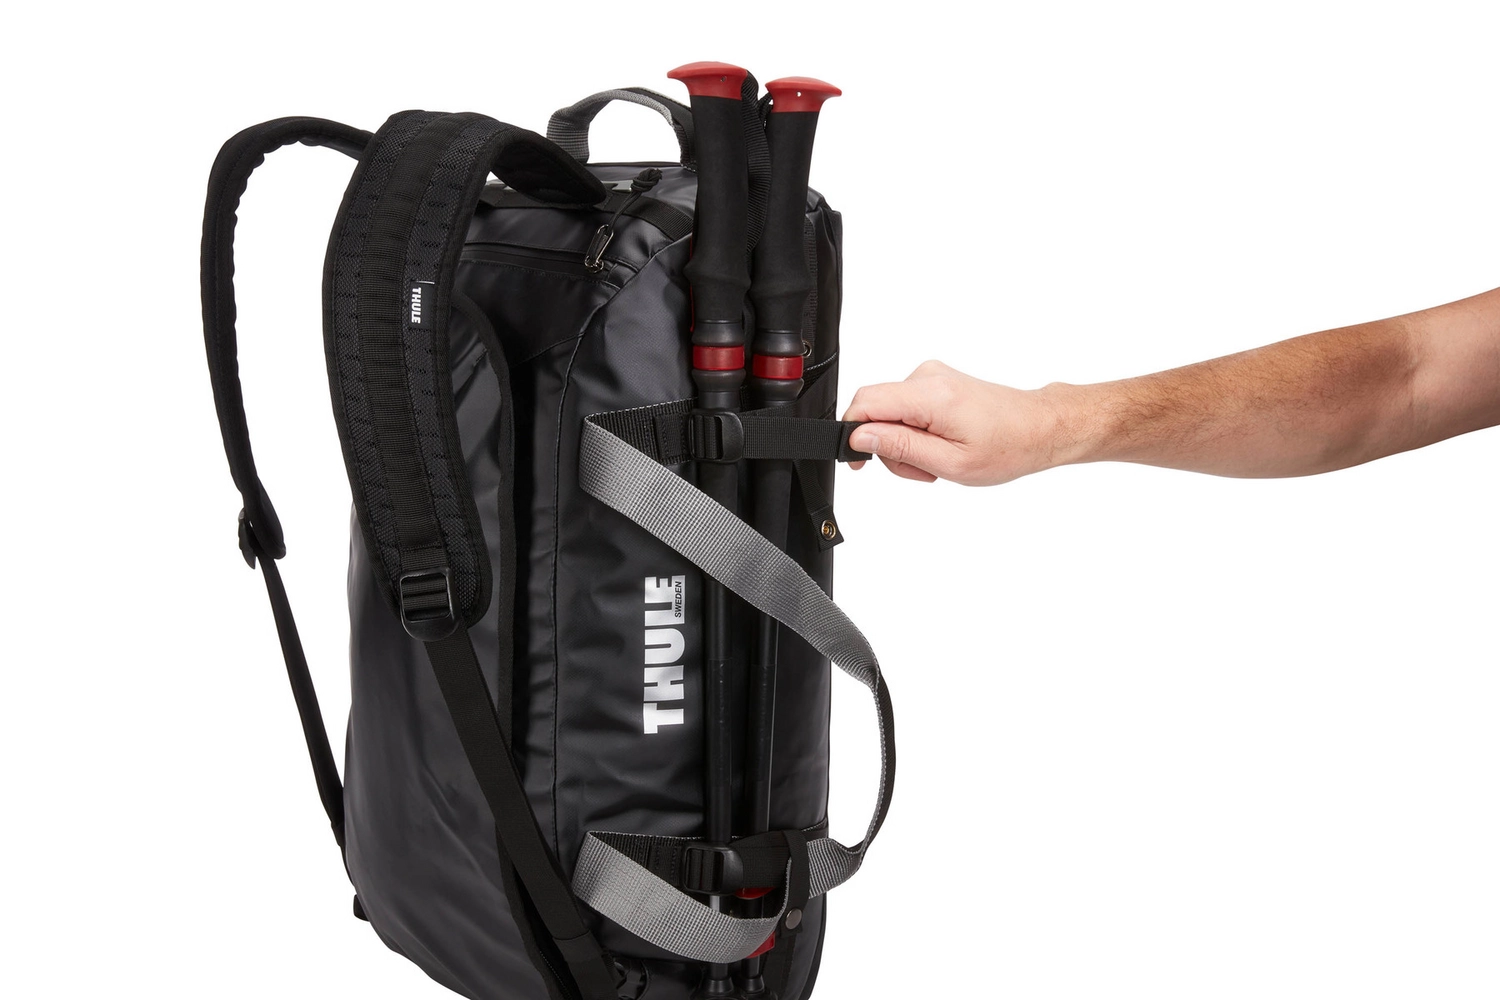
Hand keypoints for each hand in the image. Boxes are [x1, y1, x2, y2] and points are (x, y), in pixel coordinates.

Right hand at [843, 361, 1073, 484]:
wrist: (1039, 427)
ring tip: (936, 462)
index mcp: (930, 395)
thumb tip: (859, 436)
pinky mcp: (936, 381)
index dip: (852, 433)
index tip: (859, 461)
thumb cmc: (1008, 447)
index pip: (865, 402)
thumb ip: (900, 446)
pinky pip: (905, 408)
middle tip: (921, 470)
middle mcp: (928, 376)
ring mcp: (932, 376)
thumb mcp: (950, 463)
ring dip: (904, 443)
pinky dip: (916, 432)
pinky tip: (939, 446)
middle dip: (888, 446)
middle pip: (876, 410)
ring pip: (890, 412)